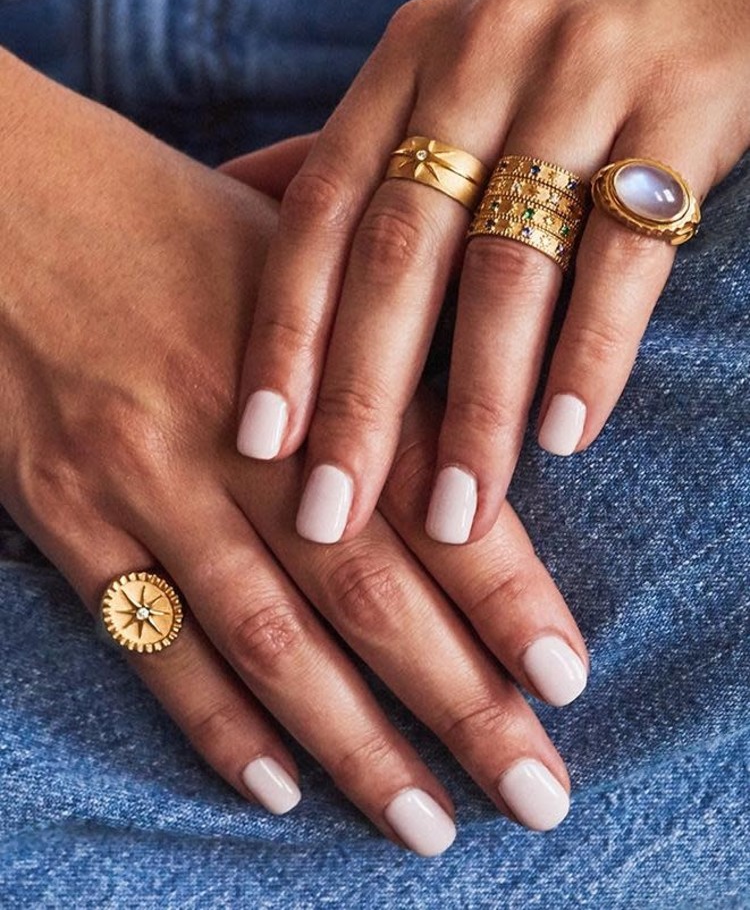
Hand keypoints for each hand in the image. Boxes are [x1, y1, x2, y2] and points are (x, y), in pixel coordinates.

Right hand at [0, 53, 585, 855]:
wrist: (8, 196)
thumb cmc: (165, 215)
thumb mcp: (293, 247)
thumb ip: (388, 334)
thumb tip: (488, 415)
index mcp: (315, 353)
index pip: (434, 491)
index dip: (506, 593)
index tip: (565, 680)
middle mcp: (237, 428)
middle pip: (367, 588)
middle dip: (461, 702)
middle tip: (534, 791)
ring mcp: (146, 477)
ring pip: (266, 636)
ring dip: (353, 743)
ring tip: (423, 821)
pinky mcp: (66, 511)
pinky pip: (149, 639)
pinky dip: (215, 722)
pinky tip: (277, 783)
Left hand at [236, 0, 749, 545]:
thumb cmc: (556, 45)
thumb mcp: (441, 66)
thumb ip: (351, 144)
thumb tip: (233, 202)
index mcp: (408, 60)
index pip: (322, 208)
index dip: (283, 328)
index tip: (260, 442)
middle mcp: (480, 63)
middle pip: (401, 253)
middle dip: (362, 398)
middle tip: (332, 513)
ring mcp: (584, 82)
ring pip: (510, 269)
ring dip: (479, 408)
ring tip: (457, 513)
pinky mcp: (681, 114)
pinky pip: (624, 254)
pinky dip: (591, 352)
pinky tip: (565, 437)